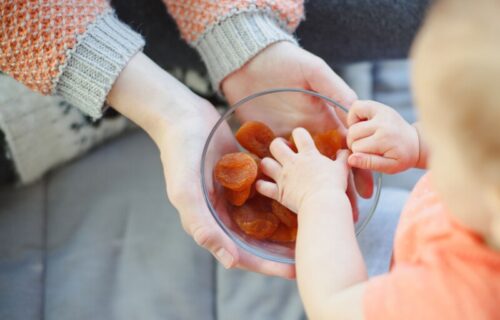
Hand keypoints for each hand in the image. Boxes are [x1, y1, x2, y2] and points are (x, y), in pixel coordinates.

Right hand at [108, 53, 294, 277]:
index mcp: (210, 223)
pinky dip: (281, 197)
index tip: (294, 271)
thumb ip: (204, 226)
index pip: (242, 254)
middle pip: (256, 240)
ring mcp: (233, 196)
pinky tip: (302, 198)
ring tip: (312, 229)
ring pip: (263, 218)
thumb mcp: (186, 191)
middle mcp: (223, 214)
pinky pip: (264, 193)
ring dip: (284, 226)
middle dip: (281, 250)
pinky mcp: (242, 177)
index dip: (267, 265)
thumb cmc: (181, 154)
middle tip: (311, 252)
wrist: (182, 117)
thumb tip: (231, 262)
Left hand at [222, 41, 372, 198]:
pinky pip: (270, 166)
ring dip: (308, 192)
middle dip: (338, 189)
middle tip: (348, 213)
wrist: (249, 62)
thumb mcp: (315, 73)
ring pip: (300, 171)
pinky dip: (273, 183)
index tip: (365, 191)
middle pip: (325, 167)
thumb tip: (357, 110)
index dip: (357, 169)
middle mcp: (306, 133)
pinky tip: (280, 202)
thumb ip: (335, 90)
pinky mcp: (263, 140)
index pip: (345, 150)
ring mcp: (284, 138)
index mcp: (322, 120)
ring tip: (318, 214)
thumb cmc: (285, 63)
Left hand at [257, 128, 349, 212]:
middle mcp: (292, 163)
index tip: (300, 139)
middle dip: (277, 145)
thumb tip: (344, 151)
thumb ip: (342, 157)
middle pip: (275, 145)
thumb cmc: (334, 185)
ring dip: (267, 165)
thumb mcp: (342, 169)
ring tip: (272, 167)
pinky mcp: (278, 192)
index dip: (298, 133)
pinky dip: (261, 185)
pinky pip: (262, 186)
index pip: (299, 134)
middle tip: (282, 151)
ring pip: (265, 163)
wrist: (323, 203)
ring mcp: (283, 177)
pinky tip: (263, 185)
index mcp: (308, 154)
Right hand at [347, 100, 419, 173]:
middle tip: (367, 148)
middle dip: (355, 143)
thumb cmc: (401, 157)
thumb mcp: (389, 167)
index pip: (356, 148)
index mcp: (384, 139)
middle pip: (352, 134)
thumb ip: (369, 163)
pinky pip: (356, 107)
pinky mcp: (378, 106)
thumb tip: (350, 158)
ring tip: (365, 137)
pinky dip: (354, 116)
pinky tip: (362, 124)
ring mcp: (380, 112)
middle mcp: (382, 123)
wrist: (416, 142)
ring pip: (352, 123)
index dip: (359, 155)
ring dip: (354, 132)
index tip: (370, 156)